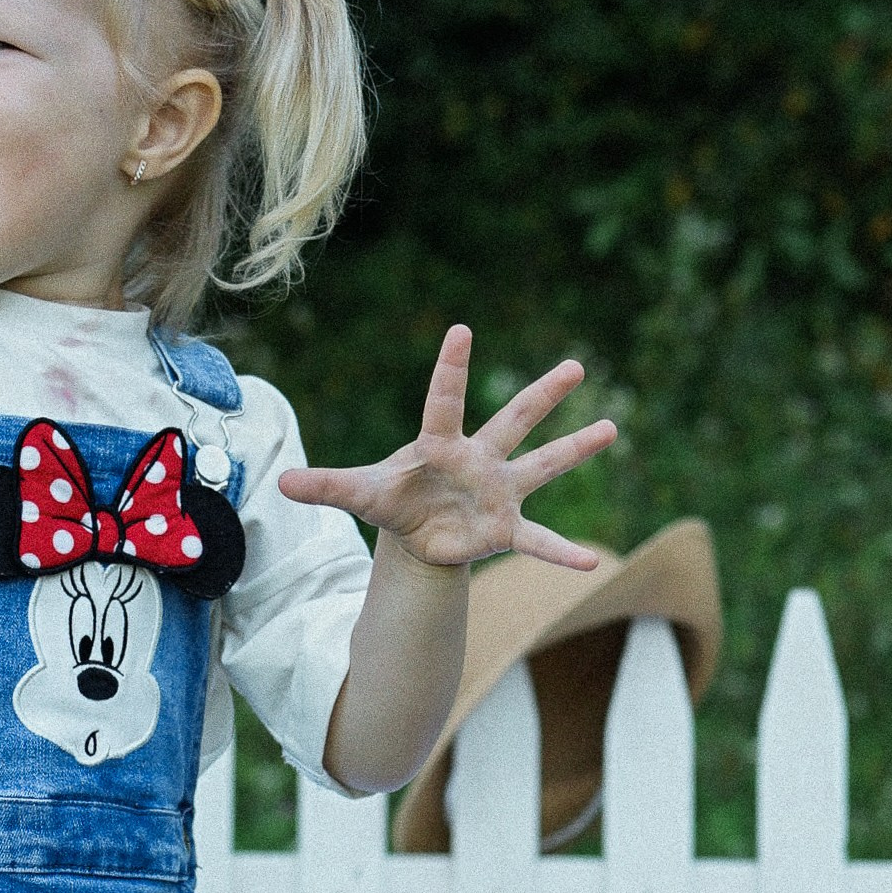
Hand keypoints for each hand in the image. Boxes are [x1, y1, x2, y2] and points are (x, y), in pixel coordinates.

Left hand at [279, 325, 615, 572]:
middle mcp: (478, 458)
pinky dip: (562, 552)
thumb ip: (327, 486)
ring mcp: (498, 489)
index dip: (451, 368)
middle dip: (542, 394)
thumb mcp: (360, 493)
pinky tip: (591, 562)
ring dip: (575, 448)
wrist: (417, 531)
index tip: (461, 330)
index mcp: (439, 442)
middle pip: (513, 419)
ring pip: (543, 464)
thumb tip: (279, 485)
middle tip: (576, 365)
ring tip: (611, 427)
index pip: (444, 399)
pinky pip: (539, 539)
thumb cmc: (393, 499)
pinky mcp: (505, 527)